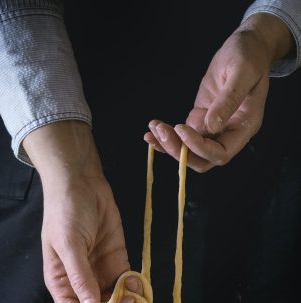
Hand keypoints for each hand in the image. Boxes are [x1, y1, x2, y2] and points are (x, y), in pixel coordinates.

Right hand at [23, 121, 140, 302]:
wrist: (81, 183)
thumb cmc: (65, 212)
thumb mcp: (69, 245)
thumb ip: (81, 278)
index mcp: (63, 286)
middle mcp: (82, 286)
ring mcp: (101, 275)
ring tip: (134, 295)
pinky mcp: (118, 263)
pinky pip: (129, 286)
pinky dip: (137, 290)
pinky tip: (139, 282)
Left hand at [144, 14, 292, 171]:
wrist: (247, 45)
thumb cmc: (249, 55)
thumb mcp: (242, 72)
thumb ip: (229, 100)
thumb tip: (211, 126)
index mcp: (244, 127)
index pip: (221, 153)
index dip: (200, 147)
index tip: (181, 128)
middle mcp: (229, 134)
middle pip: (202, 159)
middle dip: (180, 151)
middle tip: (161, 133)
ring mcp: (213, 128)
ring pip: (190, 150)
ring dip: (169, 144)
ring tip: (153, 129)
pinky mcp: (200, 119)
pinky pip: (183, 136)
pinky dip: (167, 137)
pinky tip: (151, 132)